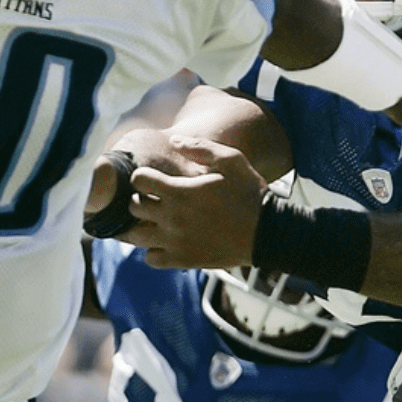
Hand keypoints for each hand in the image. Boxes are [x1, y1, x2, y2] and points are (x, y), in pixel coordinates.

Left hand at [122, 137, 263, 268]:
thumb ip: (201, 148)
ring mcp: (175, 241)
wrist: (268, 233)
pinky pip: (150, 259)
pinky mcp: (182, 260)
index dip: (142, 177)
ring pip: (134, 235)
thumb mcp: (232, 161)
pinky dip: (152, 251)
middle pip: (133, 207)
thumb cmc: (250, 193)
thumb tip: (174, 140)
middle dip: (138, 200)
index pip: (138, 180)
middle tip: (152, 200)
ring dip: (139, 227)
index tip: (153, 179)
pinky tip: (164, 242)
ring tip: (152, 222)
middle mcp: (172, 217)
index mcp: (180, 191)